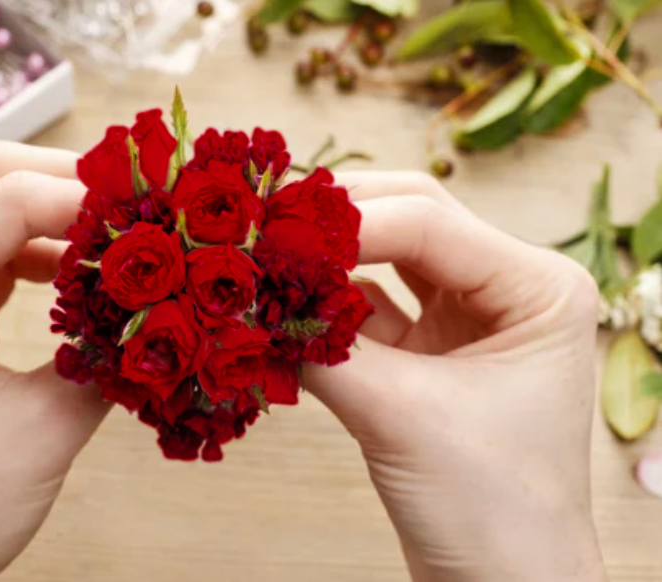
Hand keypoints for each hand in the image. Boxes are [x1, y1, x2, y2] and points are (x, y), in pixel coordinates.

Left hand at [0, 142, 109, 581]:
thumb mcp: (42, 429)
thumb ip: (105, 357)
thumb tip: (162, 312)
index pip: (4, 201)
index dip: (86, 199)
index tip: (153, 214)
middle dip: (67, 182)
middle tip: (137, 202)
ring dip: (57, 216)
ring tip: (121, 234)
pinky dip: (45, 255)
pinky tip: (87, 274)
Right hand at [303, 172, 605, 581]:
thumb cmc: (488, 512)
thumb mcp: (400, 416)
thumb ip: (324, 347)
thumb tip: (248, 298)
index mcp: (538, 288)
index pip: (429, 223)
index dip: (346, 222)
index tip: (273, 233)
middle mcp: (509, 288)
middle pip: (410, 216)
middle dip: (335, 219)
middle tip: (266, 224)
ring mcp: (469, 317)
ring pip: (387, 253)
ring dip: (328, 255)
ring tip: (268, 255)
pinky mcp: (431, 350)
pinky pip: (370, 304)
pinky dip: (326, 302)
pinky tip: (284, 304)